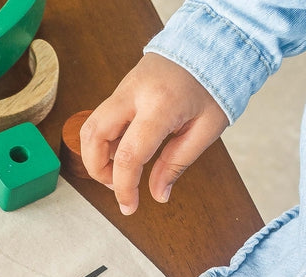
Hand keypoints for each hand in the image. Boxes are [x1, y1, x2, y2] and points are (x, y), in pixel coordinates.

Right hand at [79, 53, 228, 214]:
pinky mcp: (121, 89)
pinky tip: (126, 150)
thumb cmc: (215, 83)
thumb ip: (177, 163)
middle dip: (97, 170)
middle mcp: (134, 93)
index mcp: (160, 105)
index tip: (129, 206)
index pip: (129, 156)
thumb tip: (158, 195)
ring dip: (96, 156)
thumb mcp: (206, 128)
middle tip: (117, 186)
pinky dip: (106, 142)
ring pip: (90, 128)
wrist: (214, 41)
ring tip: (119, 171)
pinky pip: (103, 119)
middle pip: (93, 138)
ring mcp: (123, 88)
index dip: (124, 188)